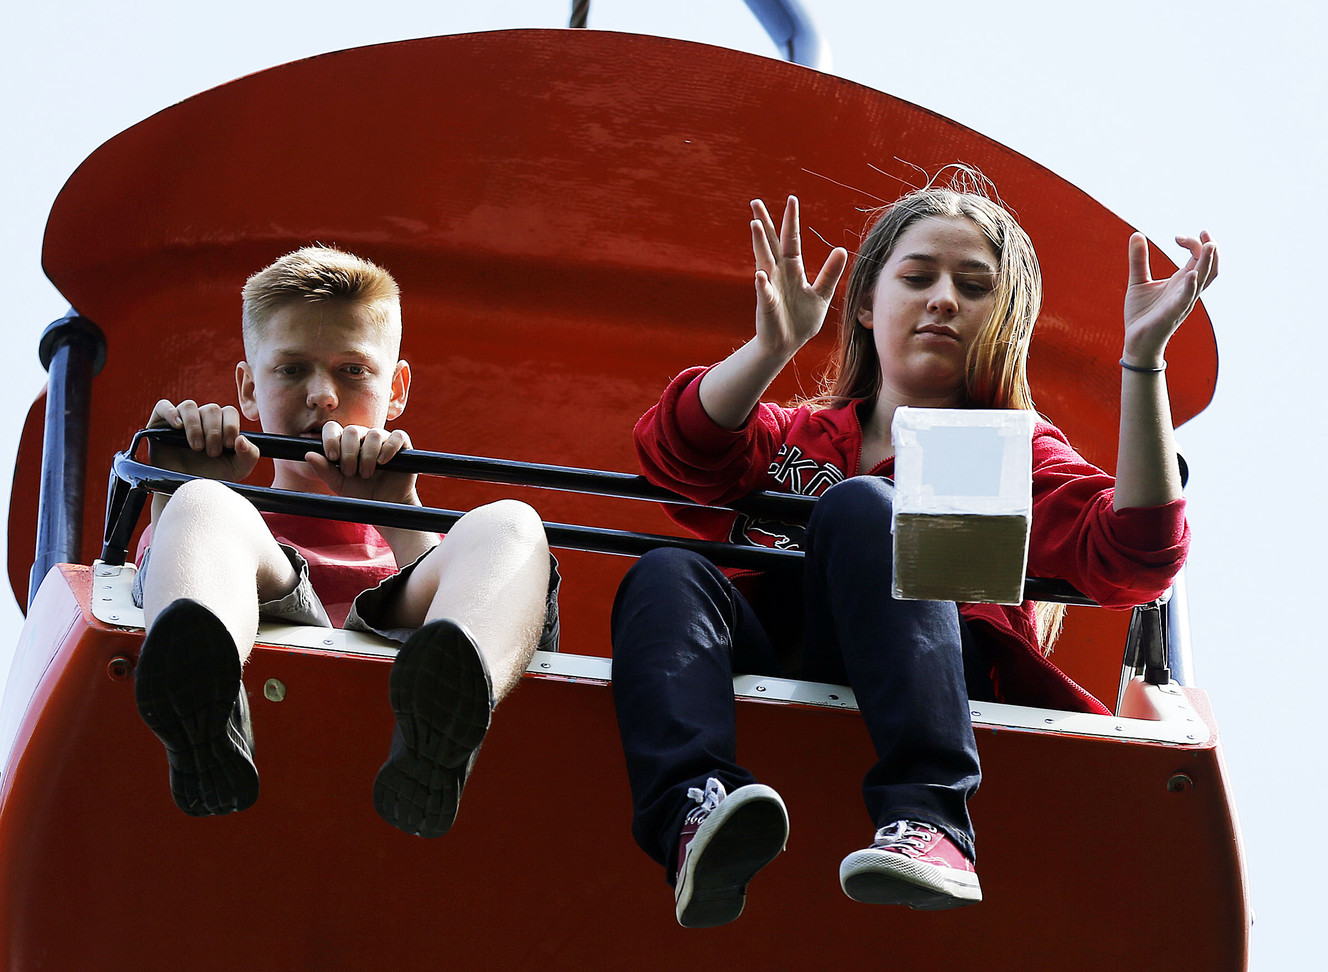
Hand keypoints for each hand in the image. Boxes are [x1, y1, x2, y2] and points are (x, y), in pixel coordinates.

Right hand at [145, 399, 259, 481]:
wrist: (186, 491)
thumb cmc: (211, 477)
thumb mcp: (238, 469)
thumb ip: (250, 455)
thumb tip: (242, 439)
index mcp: (221, 425)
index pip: (229, 411)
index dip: (230, 426)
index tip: (228, 446)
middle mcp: (201, 419)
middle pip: (211, 409)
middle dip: (214, 432)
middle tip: (212, 453)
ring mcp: (181, 420)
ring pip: (189, 406)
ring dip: (195, 426)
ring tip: (196, 447)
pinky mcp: (159, 424)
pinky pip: (163, 406)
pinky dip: (171, 412)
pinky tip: (178, 427)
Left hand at [304, 422, 417, 504]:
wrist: (386, 506)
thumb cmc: (362, 493)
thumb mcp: (339, 484)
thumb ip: (324, 470)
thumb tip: (308, 455)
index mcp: (345, 443)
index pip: (334, 428)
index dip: (331, 439)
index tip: (332, 457)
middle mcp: (363, 437)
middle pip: (353, 430)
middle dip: (349, 452)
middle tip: (351, 472)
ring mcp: (383, 439)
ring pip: (374, 434)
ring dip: (368, 455)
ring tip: (367, 473)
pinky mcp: (402, 445)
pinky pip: (397, 436)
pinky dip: (389, 448)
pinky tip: (383, 462)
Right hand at [750, 196, 847, 358]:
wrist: (787, 344)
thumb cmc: (802, 320)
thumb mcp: (821, 295)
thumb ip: (830, 273)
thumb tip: (841, 249)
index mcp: (793, 269)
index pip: (791, 240)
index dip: (791, 221)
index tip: (791, 200)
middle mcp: (779, 274)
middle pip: (771, 243)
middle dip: (764, 223)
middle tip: (756, 202)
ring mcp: (770, 287)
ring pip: (763, 260)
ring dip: (759, 243)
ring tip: (754, 225)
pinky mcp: (767, 305)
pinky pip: (764, 292)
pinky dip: (763, 284)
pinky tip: (761, 274)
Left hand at [1122, 230, 1218, 366]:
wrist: (1135, 341)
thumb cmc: (1142, 313)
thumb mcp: (1138, 281)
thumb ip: (1139, 259)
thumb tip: (1136, 233)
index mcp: (1182, 281)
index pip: (1199, 257)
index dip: (1194, 243)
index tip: (1177, 237)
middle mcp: (1187, 290)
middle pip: (1210, 267)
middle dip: (1211, 248)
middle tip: (1204, 232)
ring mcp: (1182, 302)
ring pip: (1203, 280)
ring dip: (1207, 262)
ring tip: (1210, 245)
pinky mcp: (1172, 314)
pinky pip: (1186, 299)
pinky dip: (1190, 286)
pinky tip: (1190, 274)